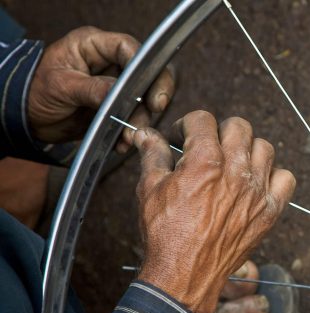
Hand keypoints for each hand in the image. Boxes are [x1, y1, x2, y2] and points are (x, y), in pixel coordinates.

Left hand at [28, 26, 174, 151]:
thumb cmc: (35, 92)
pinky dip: (130, 132)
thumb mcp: (62, 86)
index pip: (128, 48)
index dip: (143, 65)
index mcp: (93, 46)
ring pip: (142, 100)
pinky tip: (123, 144)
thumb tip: (120, 94)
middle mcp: (109, 64)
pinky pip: (132, 118)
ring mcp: (115, 87)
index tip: (150, 88)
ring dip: (140, 119)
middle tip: (155, 109)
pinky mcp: (116, 108)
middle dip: (152, 94)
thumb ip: (93, 88)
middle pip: (145, 73)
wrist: (28, 120)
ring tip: (129, 136)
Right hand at [134, 111, 294, 312]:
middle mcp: (236, 171)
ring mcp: (256, 191)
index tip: (184, 136)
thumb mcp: (149, 190)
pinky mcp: (269, 211)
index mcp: (204, 161)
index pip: (203, 119)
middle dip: (220, 131)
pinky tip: (257, 183)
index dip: (189, 124)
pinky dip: (274, 176)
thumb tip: (146, 135)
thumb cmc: (166, 235)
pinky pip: (286, 179)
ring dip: (248, 150)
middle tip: (209, 147)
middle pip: (239, 127)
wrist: (185, 275)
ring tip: (233, 163)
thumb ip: (153, 156)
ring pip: (265, 148)